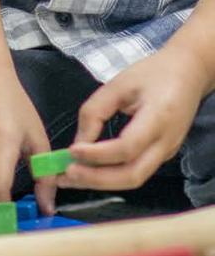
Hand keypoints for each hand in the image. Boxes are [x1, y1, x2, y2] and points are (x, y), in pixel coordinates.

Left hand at [62, 44, 207, 191]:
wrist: (188, 73)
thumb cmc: (152, 73)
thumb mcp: (119, 83)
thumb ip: (95, 111)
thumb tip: (78, 143)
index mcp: (158, 118)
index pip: (127, 147)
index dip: (98, 154)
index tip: (72, 151)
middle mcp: (166, 143)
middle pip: (132, 175)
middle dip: (97, 179)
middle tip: (67, 175)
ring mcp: (167, 153)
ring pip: (135, 179)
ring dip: (101, 182)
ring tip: (72, 178)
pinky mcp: (163, 155)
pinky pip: (137, 171)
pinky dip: (112, 175)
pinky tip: (91, 171)